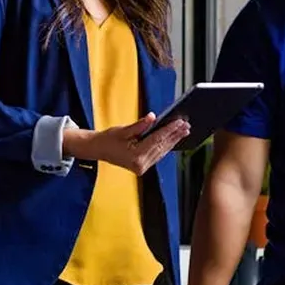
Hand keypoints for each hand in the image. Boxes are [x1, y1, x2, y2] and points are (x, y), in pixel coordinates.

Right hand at [64, 113, 189, 175]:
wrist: (98, 150)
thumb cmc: (108, 139)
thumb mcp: (123, 130)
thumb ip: (140, 125)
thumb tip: (152, 117)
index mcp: (135, 156)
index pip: (156, 140)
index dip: (169, 130)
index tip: (179, 122)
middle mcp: (141, 165)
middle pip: (162, 147)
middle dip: (175, 135)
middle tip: (186, 125)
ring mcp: (143, 168)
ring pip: (162, 152)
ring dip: (173, 141)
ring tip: (184, 131)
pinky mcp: (143, 167)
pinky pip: (158, 155)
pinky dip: (166, 146)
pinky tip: (173, 139)